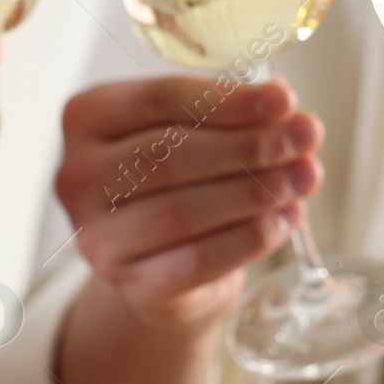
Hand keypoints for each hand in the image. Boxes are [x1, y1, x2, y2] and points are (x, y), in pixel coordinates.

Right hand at [54, 75, 322, 333]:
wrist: (161, 264)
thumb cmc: (177, 180)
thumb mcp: (191, 132)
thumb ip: (230, 113)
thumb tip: (286, 108)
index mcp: (87, 117)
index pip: (159, 99)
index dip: (228, 100)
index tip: (284, 100)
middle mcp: (78, 176)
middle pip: (169, 154)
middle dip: (248, 146)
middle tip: (305, 137)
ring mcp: (98, 236)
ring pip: (181, 210)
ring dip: (254, 192)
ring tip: (304, 177)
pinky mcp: (131, 284)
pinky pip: (197, 261)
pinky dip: (249, 238)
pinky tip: (286, 218)